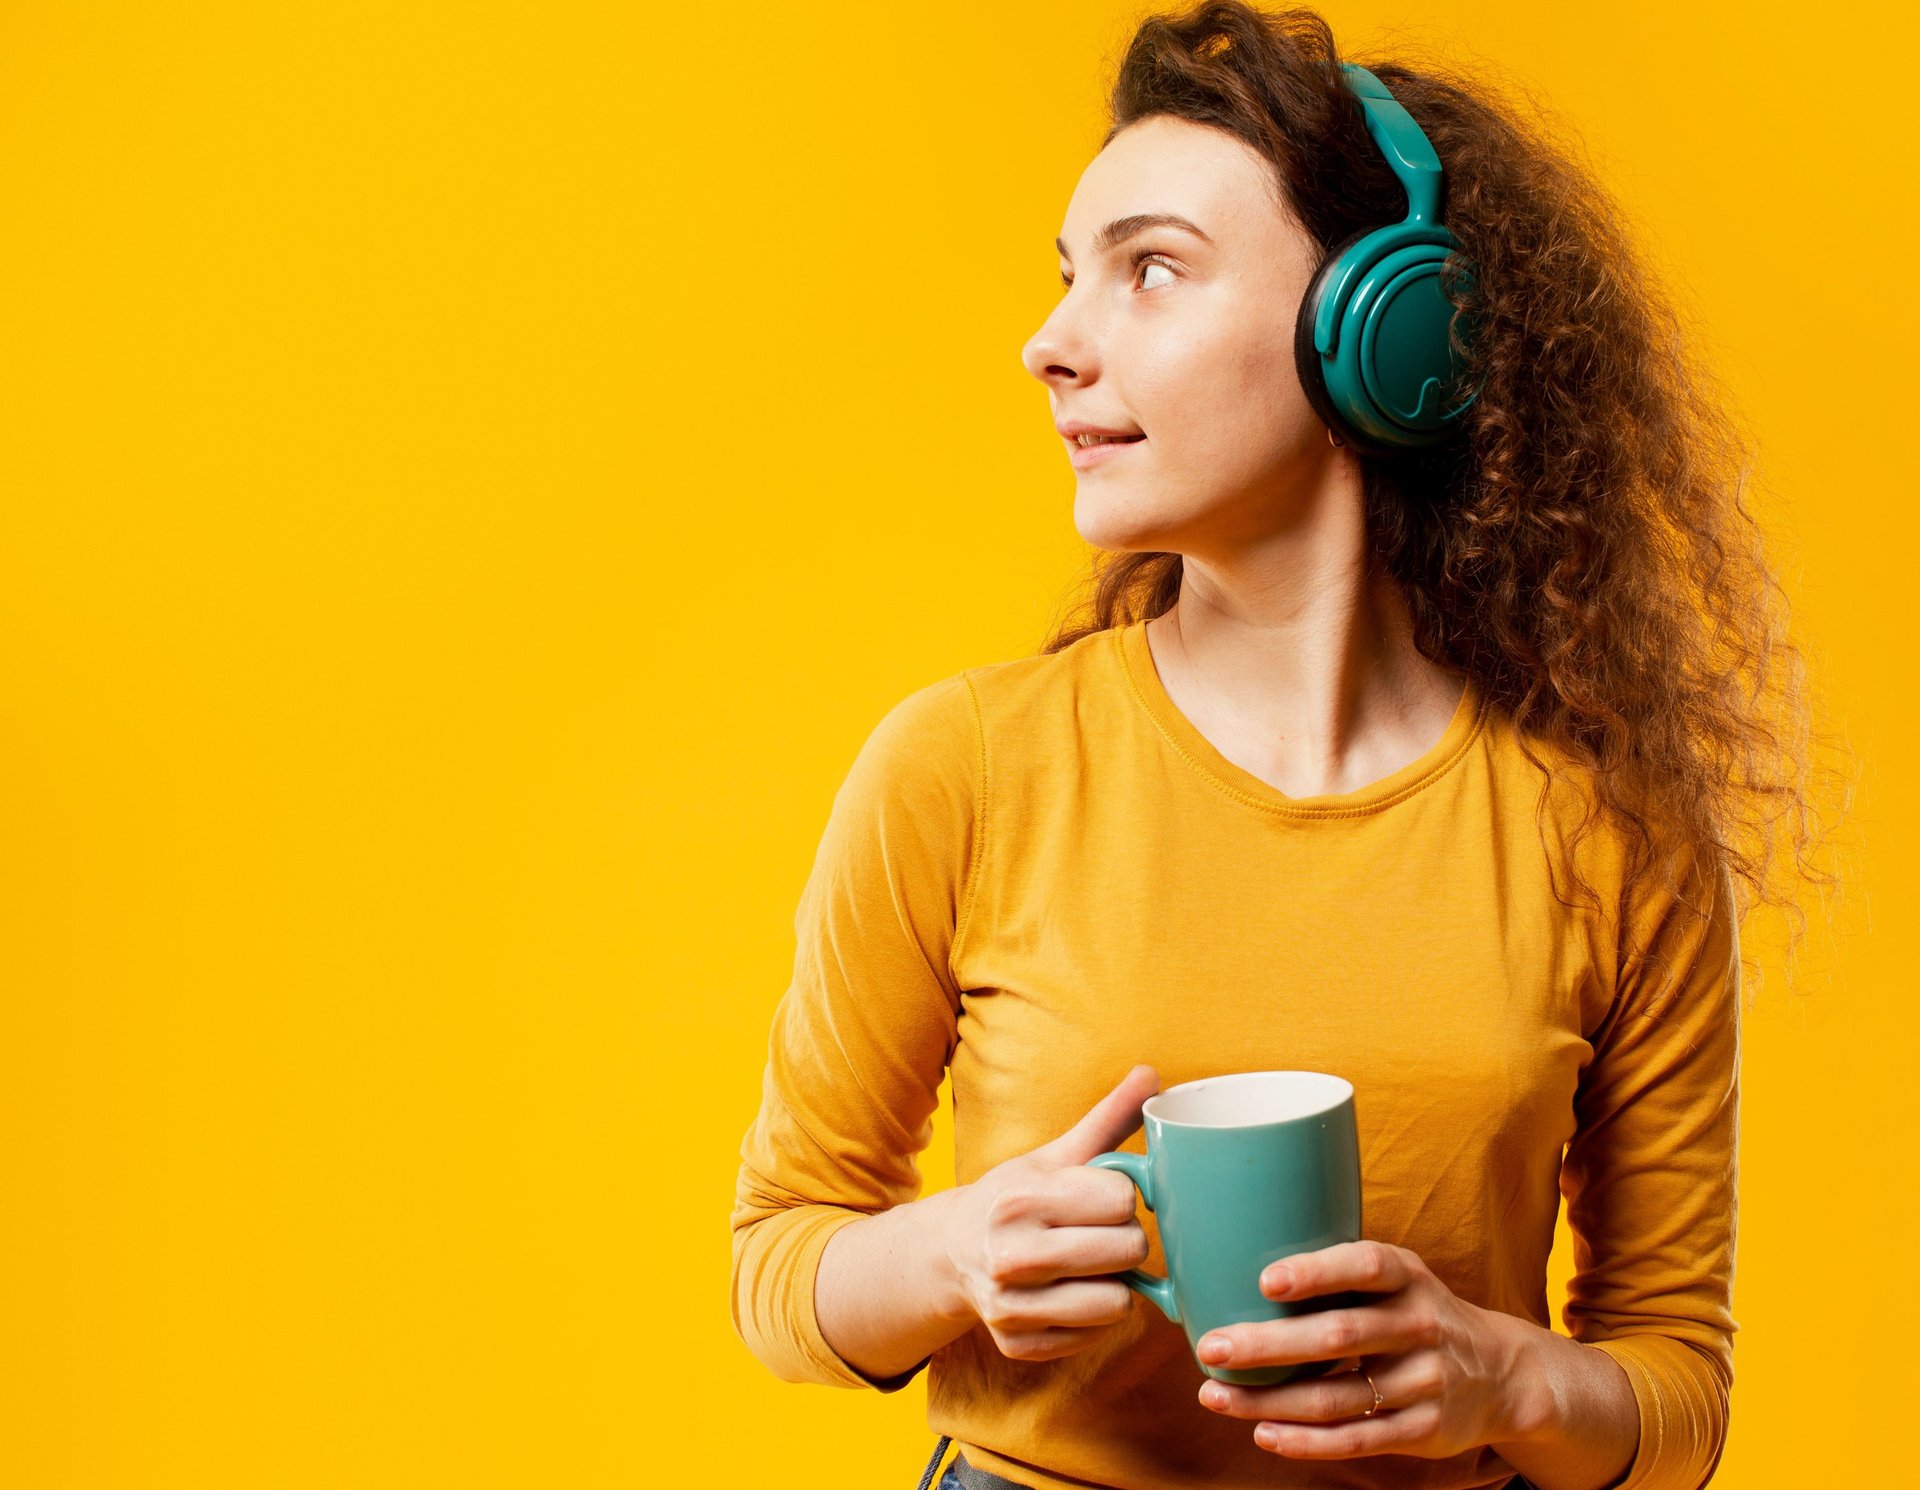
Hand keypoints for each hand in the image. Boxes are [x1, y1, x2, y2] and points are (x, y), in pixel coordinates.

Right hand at [940, 1065, 1160, 1362]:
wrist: (952, 1251)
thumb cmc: (1016, 1197)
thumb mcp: (1054, 1155)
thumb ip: (1107, 1119)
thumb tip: (1153, 1074)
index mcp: (1019, 1198)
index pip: (1122, 1199)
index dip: (1124, 1198)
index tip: (1105, 1197)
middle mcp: (1008, 1254)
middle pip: (1129, 1250)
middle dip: (1126, 1240)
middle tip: (1102, 1232)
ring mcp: (1010, 1306)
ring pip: (1118, 1302)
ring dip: (1115, 1283)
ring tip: (1091, 1265)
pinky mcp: (1017, 1344)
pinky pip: (1096, 1336)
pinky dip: (1093, 1317)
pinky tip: (1071, 1292)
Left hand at [1192, 1240, 1531, 1460]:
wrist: (1500, 1372)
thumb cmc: (1416, 1313)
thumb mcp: (1398, 1277)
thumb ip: (1339, 1272)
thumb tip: (1237, 1265)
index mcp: (1408, 1277)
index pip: (1365, 1266)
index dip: (1316, 1272)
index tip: (1265, 1281)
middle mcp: (1419, 1325)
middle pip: (1338, 1336)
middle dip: (1268, 1344)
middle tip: (1211, 1346)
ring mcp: (1424, 1380)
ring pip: (1337, 1397)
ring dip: (1269, 1401)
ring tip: (1215, 1395)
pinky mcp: (1424, 1429)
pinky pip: (1357, 1439)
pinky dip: (1306, 1441)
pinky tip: (1264, 1434)